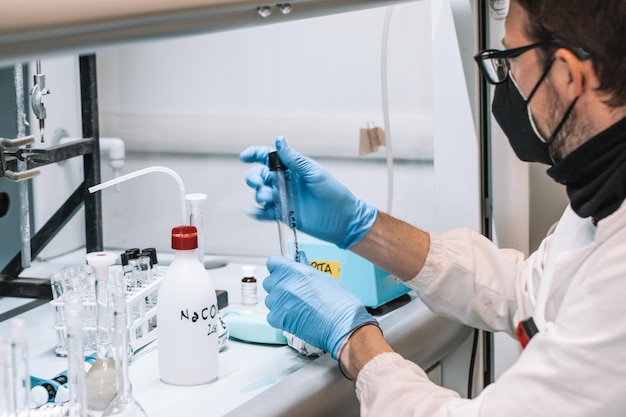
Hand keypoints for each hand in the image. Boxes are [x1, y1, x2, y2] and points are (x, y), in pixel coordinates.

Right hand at [240, 136, 377, 248]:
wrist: (342, 219)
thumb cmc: (333, 192)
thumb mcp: (313, 173)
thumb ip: (294, 159)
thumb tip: (278, 140)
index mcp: (292, 168)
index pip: (268, 157)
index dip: (254, 154)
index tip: (245, 157)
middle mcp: (284, 182)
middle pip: (260, 176)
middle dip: (254, 177)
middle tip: (258, 182)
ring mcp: (283, 198)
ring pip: (261, 194)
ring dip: (259, 194)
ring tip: (268, 198)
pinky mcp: (283, 215)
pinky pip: (264, 213)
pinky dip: (256, 212)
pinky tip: (252, 211)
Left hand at [263, 255, 376, 358]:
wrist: (341, 325)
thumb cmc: (339, 302)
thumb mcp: (322, 278)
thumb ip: (305, 271)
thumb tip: (299, 266)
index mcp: (295, 271)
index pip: (273, 263)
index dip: (278, 268)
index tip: (282, 272)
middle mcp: (283, 284)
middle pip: (269, 282)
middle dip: (278, 286)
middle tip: (292, 293)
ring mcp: (279, 302)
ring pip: (270, 300)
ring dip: (279, 303)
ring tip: (297, 308)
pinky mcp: (277, 319)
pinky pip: (271, 315)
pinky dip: (280, 318)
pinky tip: (294, 318)